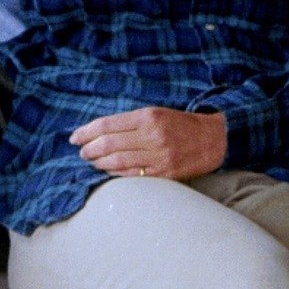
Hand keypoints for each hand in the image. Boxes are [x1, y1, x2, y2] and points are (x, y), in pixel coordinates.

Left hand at [69, 107, 226, 180]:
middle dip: (90, 149)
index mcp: (148, 116)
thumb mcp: (156, 113)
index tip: (75, 136)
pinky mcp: (164, 173)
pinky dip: (116, 173)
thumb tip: (100, 132)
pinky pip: (132, 175)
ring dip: (99, 162)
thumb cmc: (180, 125)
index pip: (108, 124)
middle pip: (109, 144)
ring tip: (92, 161)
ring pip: (118, 161)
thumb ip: (130, 122)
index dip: (87, 131)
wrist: (213, 140)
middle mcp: (152, 136)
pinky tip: (107, 171)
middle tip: (82, 151)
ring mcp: (158, 156)